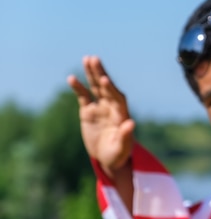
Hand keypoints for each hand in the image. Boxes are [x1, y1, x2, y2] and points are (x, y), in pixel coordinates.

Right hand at [67, 56, 134, 175]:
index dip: (111, 89)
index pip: (117, 98)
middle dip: (101, 73)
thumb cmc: (118, 155)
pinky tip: (71, 78)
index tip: (105, 79)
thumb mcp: (122, 148)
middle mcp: (112, 107)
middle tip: (95, 59)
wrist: (109, 159)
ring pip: (96, 87)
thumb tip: (131, 123)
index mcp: (121, 114)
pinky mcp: (88, 112)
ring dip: (92, 74)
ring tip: (87, 59)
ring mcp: (100, 108)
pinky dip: (78, 88)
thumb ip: (126, 135)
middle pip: (106, 87)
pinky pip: (83, 97)